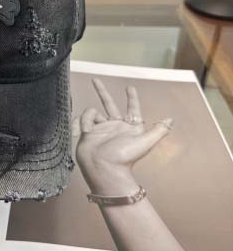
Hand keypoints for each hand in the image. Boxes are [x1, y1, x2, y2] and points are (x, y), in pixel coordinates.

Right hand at [73, 78, 172, 195]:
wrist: (103, 170)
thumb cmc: (125, 158)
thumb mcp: (145, 143)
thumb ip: (158, 130)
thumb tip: (170, 119)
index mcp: (129, 127)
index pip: (132, 109)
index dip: (132, 98)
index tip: (130, 88)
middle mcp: (114, 126)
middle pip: (108, 103)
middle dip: (102, 91)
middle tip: (95, 80)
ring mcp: (100, 129)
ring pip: (93, 112)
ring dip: (88, 118)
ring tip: (86, 130)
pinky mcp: (87, 133)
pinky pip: (82, 120)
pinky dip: (80, 123)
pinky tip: (81, 132)